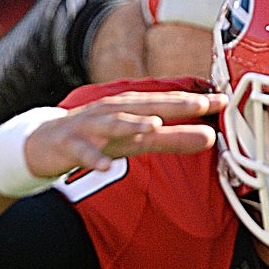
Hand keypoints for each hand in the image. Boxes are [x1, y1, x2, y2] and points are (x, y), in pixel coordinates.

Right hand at [23, 91, 224, 177]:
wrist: (45, 143)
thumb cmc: (97, 138)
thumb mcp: (137, 140)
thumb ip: (173, 139)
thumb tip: (210, 138)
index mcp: (131, 108)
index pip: (167, 103)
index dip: (194, 102)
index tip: (223, 101)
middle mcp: (113, 112)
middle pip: (145, 106)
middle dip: (172, 105)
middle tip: (200, 105)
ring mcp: (90, 127)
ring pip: (112, 123)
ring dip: (132, 123)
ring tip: (153, 126)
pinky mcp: (70, 145)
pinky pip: (82, 152)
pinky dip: (93, 159)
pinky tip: (105, 167)